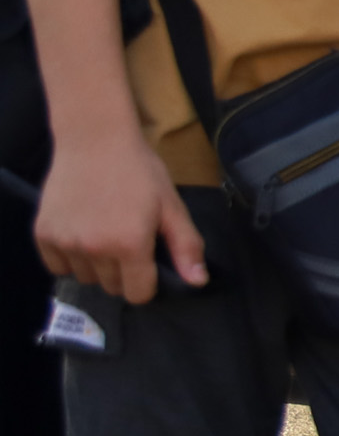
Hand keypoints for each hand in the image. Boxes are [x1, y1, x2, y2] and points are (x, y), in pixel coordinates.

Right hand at [33, 129, 204, 303]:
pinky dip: (69, 258)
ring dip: (96, 265)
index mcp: (130, 244)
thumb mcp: (171, 205)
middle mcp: (94, 249)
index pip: (138, 294)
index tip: (149, 263)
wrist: (96, 140)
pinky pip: (57, 267)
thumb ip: (186, 246)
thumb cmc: (139, 171)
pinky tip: (82, 234)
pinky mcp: (43, 234)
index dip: (148, 282)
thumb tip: (198, 282)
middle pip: (112, 287)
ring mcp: (65, 242)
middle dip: (123, 272)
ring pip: (85, 278)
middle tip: (126, 240)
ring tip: (103, 233)